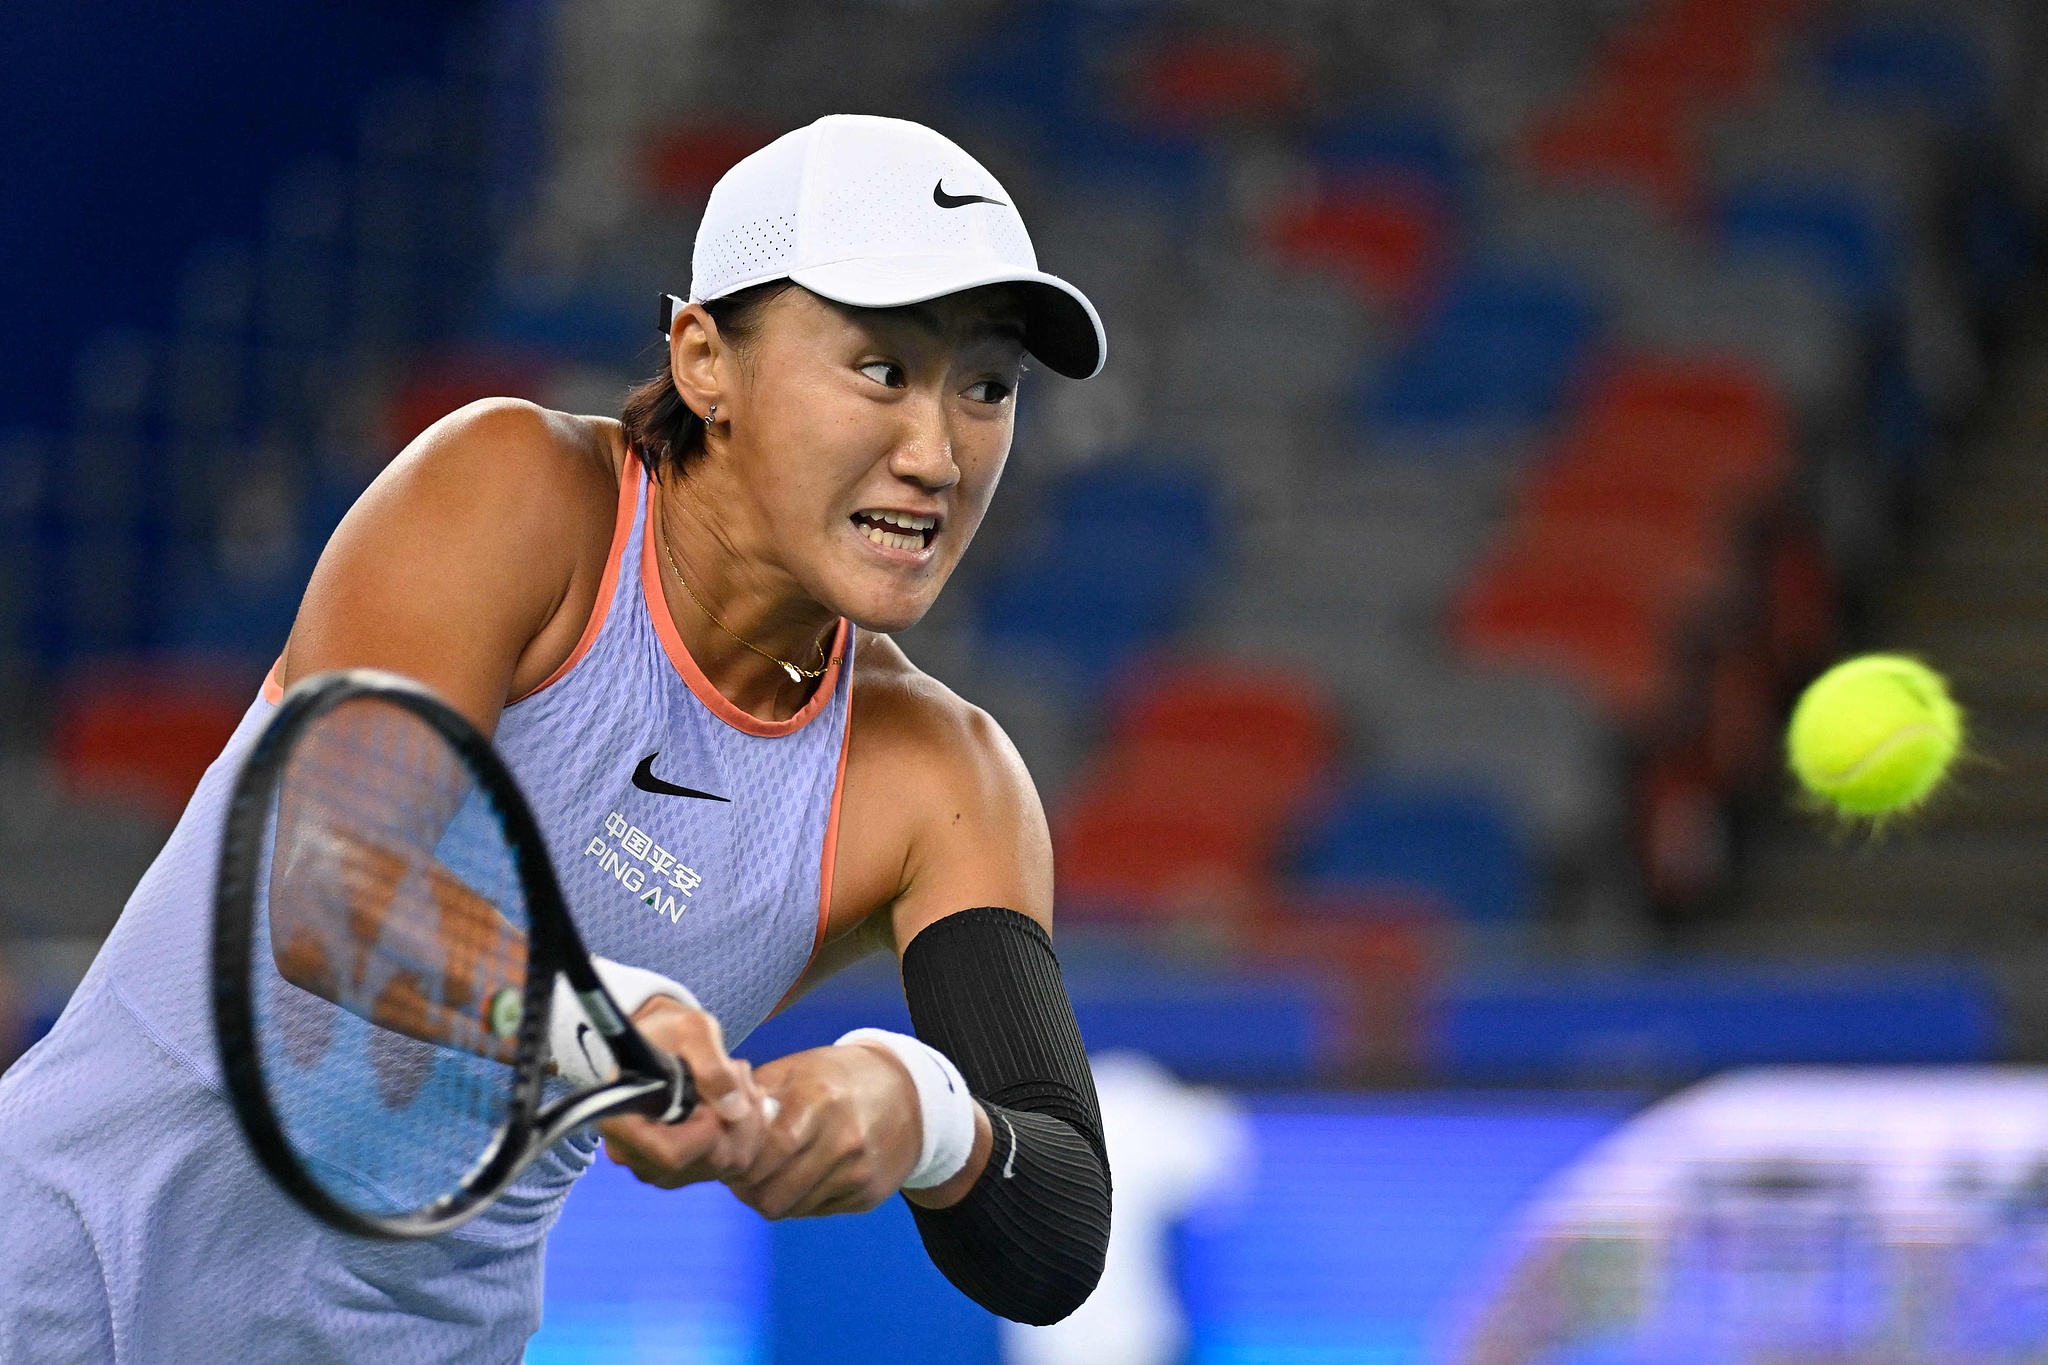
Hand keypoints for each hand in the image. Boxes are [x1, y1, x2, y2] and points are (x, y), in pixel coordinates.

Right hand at [598, 997, 770, 1188]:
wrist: (663, 1042)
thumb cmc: (668, 1033)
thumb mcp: (691, 1031)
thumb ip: (711, 1065)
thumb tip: (734, 1110)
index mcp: (621, 1123)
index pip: (672, 1154)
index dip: (708, 1128)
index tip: (717, 1093)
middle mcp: (636, 1157)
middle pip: (709, 1160)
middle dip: (740, 1116)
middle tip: (738, 1071)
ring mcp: (661, 1170)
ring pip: (730, 1163)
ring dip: (749, 1118)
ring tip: (738, 1078)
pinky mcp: (687, 1169)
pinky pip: (736, 1162)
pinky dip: (750, 1129)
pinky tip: (740, 1098)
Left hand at [723, 1043, 926, 1218]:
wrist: (910, 1095)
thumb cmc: (837, 1078)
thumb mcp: (796, 1069)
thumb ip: (753, 1095)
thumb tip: (713, 1127)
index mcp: (819, 1101)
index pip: (765, 1153)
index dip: (737, 1164)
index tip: (728, 1157)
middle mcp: (843, 1140)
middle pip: (772, 1195)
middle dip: (746, 1189)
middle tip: (739, 1176)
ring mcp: (859, 1171)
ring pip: (790, 1210)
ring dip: (769, 1197)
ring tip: (766, 1175)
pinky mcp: (868, 1195)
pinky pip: (814, 1212)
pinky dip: (799, 1200)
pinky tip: (800, 1176)